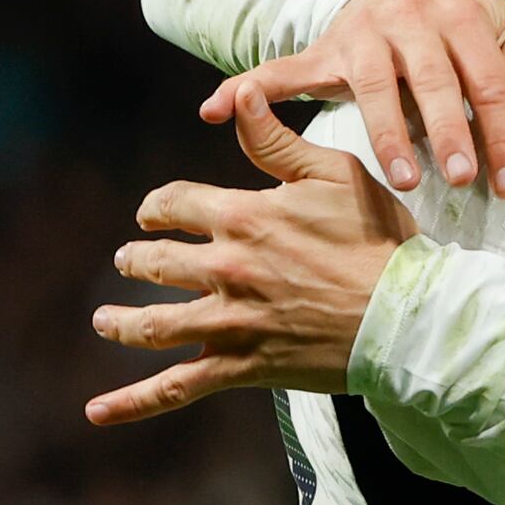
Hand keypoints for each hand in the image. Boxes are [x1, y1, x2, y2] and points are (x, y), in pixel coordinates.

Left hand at [89, 99, 420, 425]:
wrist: (407, 314)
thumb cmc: (380, 239)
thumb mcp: (333, 172)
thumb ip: (275, 139)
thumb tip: (238, 93)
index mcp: (242, 216)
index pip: (173, 205)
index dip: (157, 208)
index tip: (153, 214)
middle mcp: (225, 269)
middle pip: (154, 264)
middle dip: (135, 260)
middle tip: (128, 261)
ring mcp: (229, 323)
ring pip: (153, 325)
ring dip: (121, 322)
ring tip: (104, 320)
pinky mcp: (242, 367)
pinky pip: (175, 387)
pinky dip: (132, 402)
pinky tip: (97, 411)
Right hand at [210, 0, 504, 199]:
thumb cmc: (459, 24)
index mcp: (462, 16)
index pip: (490, 83)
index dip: (502, 134)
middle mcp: (411, 20)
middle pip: (433, 80)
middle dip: (448, 131)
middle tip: (460, 176)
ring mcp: (363, 35)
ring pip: (374, 87)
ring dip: (387, 133)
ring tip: (401, 176)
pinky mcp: (325, 49)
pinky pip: (284, 70)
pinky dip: (249, 88)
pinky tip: (214, 109)